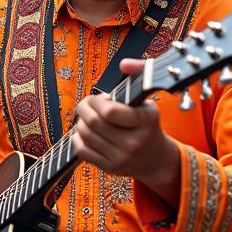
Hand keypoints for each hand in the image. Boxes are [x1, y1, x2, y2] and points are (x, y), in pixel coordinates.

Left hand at [72, 59, 179, 199]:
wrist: (154, 158)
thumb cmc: (146, 124)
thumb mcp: (147, 100)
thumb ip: (139, 75)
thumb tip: (124, 63)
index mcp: (145, 122)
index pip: (109, 111)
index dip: (96, 101)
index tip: (98, 98)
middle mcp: (134, 142)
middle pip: (93, 122)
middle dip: (83, 108)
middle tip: (86, 105)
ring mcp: (122, 157)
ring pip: (86, 135)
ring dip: (80, 122)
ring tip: (86, 117)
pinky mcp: (110, 168)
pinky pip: (82, 151)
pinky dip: (77, 138)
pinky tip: (84, 132)